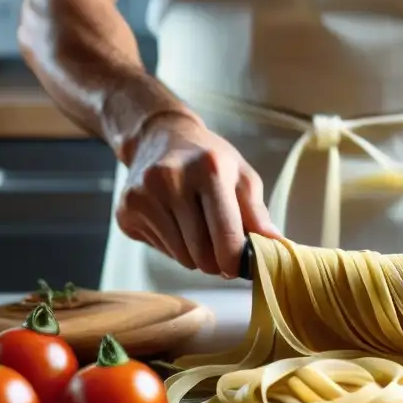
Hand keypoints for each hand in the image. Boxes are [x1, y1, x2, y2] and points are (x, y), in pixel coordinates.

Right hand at [116, 113, 280, 277]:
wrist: (159, 137)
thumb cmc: (208, 159)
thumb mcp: (242, 176)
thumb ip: (258, 214)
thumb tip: (276, 248)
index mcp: (208, 169)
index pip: (226, 236)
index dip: (236, 261)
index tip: (240, 266)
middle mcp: (171, 180)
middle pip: (202, 254)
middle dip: (217, 260)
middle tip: (222, 250)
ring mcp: (144, 196)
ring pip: (182, 257)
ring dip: (197, 255)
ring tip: (199, 230)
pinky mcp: (126, 211)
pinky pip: (161, 250)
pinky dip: (175, 247)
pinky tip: (176, 222)